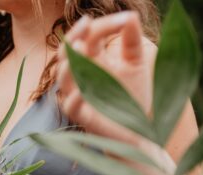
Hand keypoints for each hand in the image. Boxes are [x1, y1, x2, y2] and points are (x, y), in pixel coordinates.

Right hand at [57, 12, 154, 141]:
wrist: (139, 132)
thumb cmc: (133, 97)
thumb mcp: (136, 64)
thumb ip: (131, 41)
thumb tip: (131, 15)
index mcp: (93, 61)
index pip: (89, 37)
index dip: (104, 26)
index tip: (125, 19)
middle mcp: (82, 76)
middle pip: (68, 52)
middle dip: (74, 36)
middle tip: (87, 23)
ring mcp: (79, 96)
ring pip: (63, 78)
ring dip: (69, 64)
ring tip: (80, 48)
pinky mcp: (83, 117)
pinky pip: (71, 107)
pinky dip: (74, 98)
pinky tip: (82, 91)